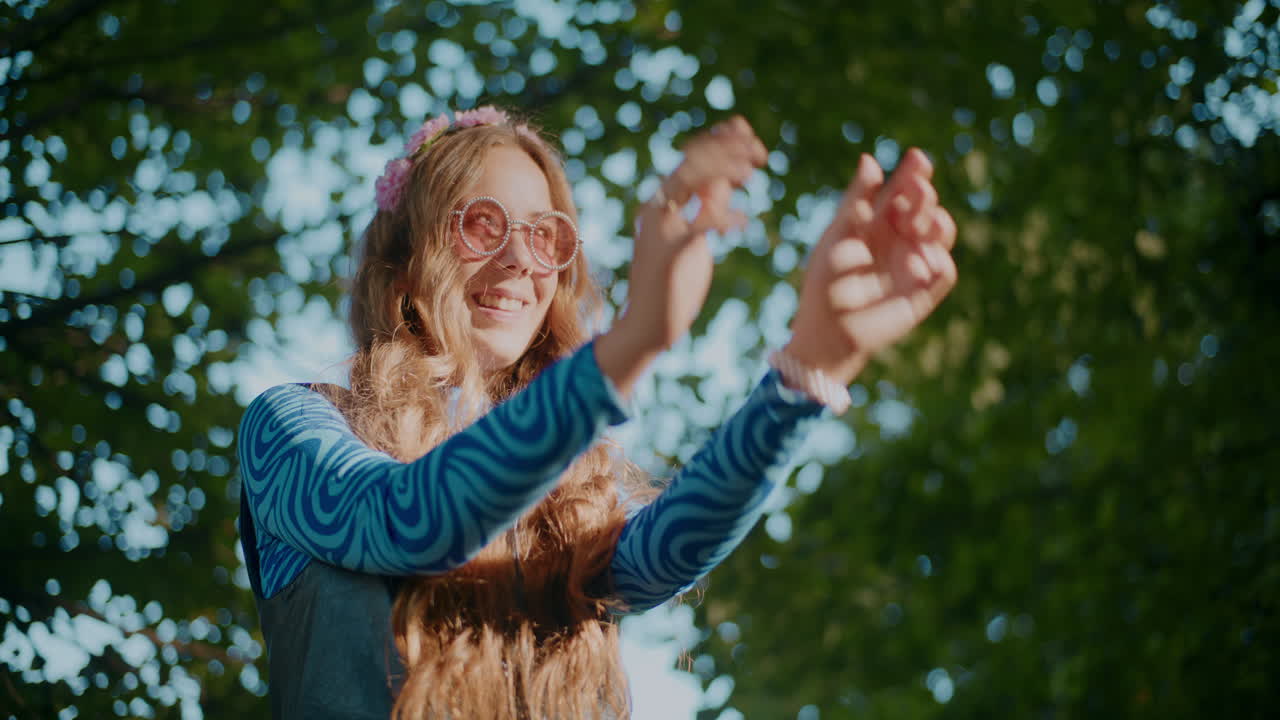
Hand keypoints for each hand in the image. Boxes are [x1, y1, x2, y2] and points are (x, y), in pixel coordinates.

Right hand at [595, 116, 767, 395]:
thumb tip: (728, 177)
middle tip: (761, 152)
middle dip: (729, 148)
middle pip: (693, 160)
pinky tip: (745, 222)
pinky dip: (726, 218)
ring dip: (725, 167)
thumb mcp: (695, 238)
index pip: (691, 156)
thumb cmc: (672, 285)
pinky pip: (701, 223)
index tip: (750, 136)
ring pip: (692, 179)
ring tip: (753, 169)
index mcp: (660, 203)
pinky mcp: (671, 252)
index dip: (721, 140)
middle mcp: (656, 209)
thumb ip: (708, 207)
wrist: (646, 326)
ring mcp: (660, 228)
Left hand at [786, 148, 957, 386]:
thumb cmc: (825, 282)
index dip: (913, 174)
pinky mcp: (925, 294)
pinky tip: (922, 257)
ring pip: (941, 236)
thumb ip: (855, 200)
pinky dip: (939, 262)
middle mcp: (902, 240)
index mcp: (880, 222)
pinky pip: (944, 273)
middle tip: (918, 189)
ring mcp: (915, 265)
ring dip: (939, 224)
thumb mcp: (838, 234)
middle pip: (925, 209)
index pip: (903, 192)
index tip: (917, 158)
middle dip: (925, 197)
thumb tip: (870, 159)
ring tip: (928, 221)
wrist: (825, 330)